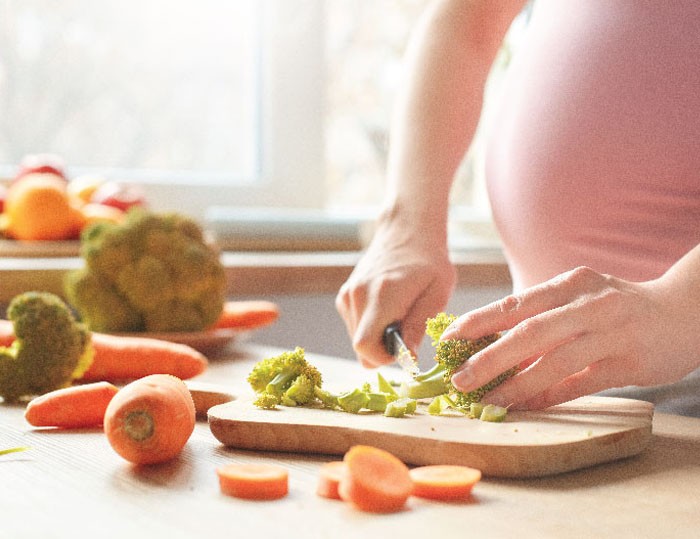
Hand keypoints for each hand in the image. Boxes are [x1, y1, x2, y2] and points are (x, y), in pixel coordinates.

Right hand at [336, 219, 454, 368]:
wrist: (407, 231)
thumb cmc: (430, 262)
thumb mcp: (437, 293)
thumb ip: (419, 325)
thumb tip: (407, 357)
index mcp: (383, 294)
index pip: (366, 346)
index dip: (385, 358)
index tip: (407, 350)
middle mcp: (358, 295)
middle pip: (361, 348)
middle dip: (385, 350)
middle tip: (409, 332)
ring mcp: (347, 295)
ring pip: (358, 340)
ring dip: (380, 338)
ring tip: (401, 315)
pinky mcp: (344, 297)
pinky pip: (356, 328)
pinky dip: (373, 328)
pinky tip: (390, 309)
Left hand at [444, 265, 699, 409]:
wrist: (685, 311)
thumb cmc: (618, 307)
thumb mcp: (580, 298)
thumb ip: (542, 318)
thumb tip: (492, 348)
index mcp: (570, 284)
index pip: (515, 303)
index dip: (479, 322)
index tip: (448, 340)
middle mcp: (589, 304)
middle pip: (530, 332)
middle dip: (490, 358)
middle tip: (460, 379)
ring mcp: (611, 333)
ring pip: (555, 361)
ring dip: (517, 384)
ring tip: (487, 400)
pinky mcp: (629, 362)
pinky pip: (582, 383)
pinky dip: (552, 396)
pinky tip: (527, 407)